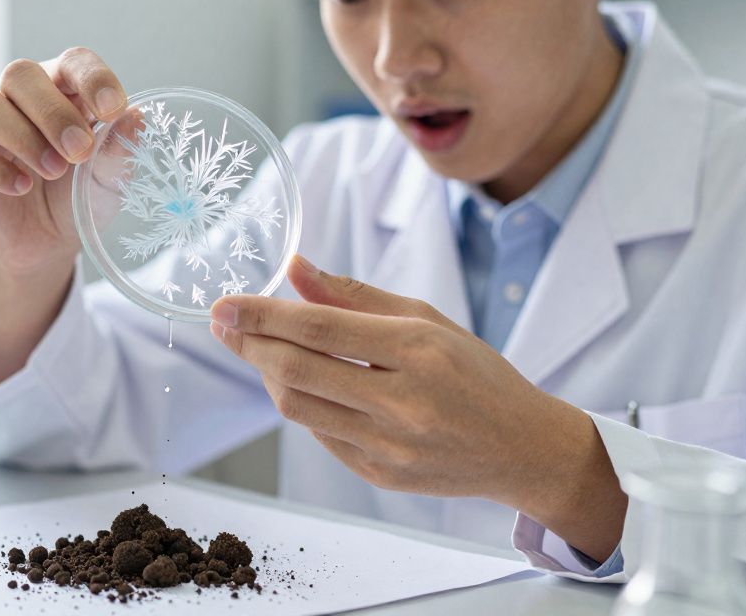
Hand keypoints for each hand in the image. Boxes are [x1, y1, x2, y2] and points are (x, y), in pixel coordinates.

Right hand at [0, 47, 127, 275]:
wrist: (48, 246)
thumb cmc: (78, 199)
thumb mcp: (108, 180)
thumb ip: (118, 150)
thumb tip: (136, 118)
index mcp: (62, 92)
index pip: (72, 62)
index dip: (92, 78)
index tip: (113, 109)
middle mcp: (18, 102)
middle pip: (20, 74)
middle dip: (53, 112)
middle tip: (80, 150)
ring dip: (23, 137)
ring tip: (53, 171)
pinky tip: (22, 187)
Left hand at [209, 255, 626, 560]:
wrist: (523, 448)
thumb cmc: (475, 373)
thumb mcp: (426, 319)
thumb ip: (354, 295)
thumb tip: (295, 270)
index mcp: (418, 351)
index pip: (319, 329)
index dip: (262, 316)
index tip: (224, 304)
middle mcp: (402, 402)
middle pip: (297, 371)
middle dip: (249, 344)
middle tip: (222, 323)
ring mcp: (390, 445)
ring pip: (299, 408)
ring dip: (269, 375)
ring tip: (260, 350)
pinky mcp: (380, 475)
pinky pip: (319, 435)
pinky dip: (302, 404)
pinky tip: (300, 383)